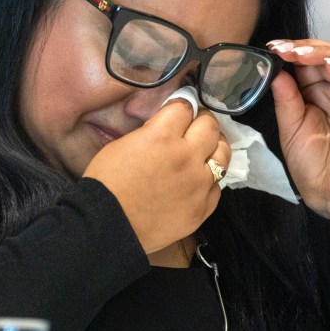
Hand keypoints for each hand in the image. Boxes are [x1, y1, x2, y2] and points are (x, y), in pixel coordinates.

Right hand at [83, 99, 229, 254]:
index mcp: (162, 137)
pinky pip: (217, 186)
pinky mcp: (203, 208)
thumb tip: (165, 128)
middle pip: (210, 126)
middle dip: (201, 120)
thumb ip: (150, 133)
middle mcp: (187, 157)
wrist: (107, 226)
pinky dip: (208, 179)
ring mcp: (199, 184)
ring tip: (204, 149)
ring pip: (223, 154)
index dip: (181, 104)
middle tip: (193, 124)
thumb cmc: (105, 184)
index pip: (185, 106)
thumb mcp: (121, 145)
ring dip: (214, 146)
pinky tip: (197, 179)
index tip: (179, 108)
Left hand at [268, 39, 329, 224]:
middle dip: (307, 48)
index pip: (312, 61)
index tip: (273, 47)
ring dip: (325, 54)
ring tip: (302, 53)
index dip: (294, 50)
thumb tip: (276, 70)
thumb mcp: (290, 126)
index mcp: (321, 92)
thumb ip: (286, 98)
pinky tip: (329, 66)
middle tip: (284, 48)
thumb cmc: (311, 164)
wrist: (328, 196)